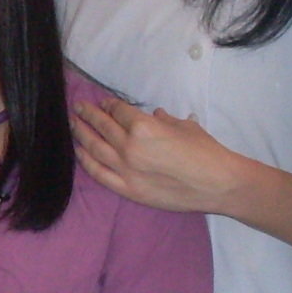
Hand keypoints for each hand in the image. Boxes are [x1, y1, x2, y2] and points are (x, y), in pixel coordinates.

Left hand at [70, 97, 244, 213]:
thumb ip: (163, 120)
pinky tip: (80, 152)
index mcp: (144, 127)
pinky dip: (86, 161)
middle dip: (88, 114)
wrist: (218, 184)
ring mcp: (126, 170)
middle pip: (102, 126)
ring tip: (73, 125)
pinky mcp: (128, 190)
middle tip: (78, 106)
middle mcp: (130, 147)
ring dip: (81, 134)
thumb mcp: (185, 126)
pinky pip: (99, 174)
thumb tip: (153, 115)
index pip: (118, 111)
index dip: (109, 105)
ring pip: (94, 149)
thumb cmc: (206, 151)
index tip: (104, 102)